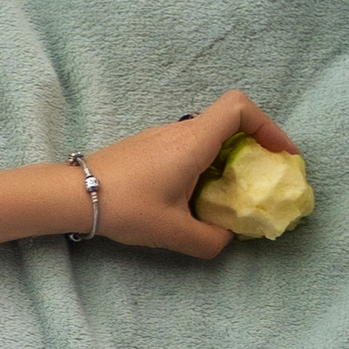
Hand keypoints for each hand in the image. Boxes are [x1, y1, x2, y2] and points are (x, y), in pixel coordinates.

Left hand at [85, 88, 298, 257]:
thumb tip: (226, 240)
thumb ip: (209, 239)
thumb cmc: (122, 206)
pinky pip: (183, 147)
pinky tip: (190, 195)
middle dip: (251, 147)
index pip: (240, 107)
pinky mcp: (143, 148)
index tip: (279, 153)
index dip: (268, 125)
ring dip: (222, 158)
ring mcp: (158, 136)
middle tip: (257, 177)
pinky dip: (199, 164)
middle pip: (226, 122)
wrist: (69, 195)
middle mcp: (178, 131)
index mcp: (193, 141)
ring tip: (225, 192)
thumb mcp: (172, 231)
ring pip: (204, 137)